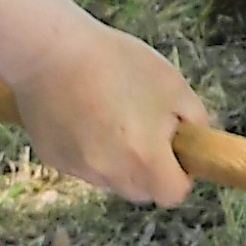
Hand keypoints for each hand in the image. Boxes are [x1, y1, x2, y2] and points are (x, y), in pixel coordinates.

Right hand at [0, 0, 207, 208]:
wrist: (49, 50)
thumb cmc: (116, 62)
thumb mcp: (171, 83)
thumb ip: (194, 119)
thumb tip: (195, 141)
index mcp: (143, 157)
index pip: (172, 194)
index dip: (180, 175)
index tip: (175, 151)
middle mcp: (110, 172)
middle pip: (141, 192)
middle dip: (150, 170)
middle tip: (144, 131)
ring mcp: (78, 169)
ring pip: (110, 180)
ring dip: (118, 162)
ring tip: (110, 117)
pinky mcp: (54, 160)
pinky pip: (83, 166)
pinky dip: (89, 151)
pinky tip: (82, 116)